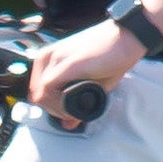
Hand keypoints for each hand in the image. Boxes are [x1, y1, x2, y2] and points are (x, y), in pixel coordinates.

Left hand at [25, 15, 144, 126]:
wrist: (127, 37)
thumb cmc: (111, 55)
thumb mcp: (90, 83)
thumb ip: (75, 103)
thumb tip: (67, 124)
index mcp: (48, 57)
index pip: (35, 90)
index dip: (49, 107)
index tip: (67, 111)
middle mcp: (47, 56)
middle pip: (35, 95)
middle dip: (53, 110)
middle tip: (72, 113)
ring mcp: (55, 59)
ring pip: (39, 95)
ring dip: (57, 109)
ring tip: (75, 109)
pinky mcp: (66, 64)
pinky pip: (49, 90)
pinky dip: (60, 103)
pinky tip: (76, 104)